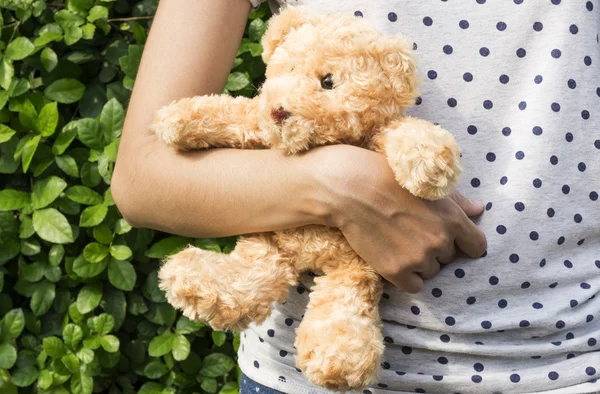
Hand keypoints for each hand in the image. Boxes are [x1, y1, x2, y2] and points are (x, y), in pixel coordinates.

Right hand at [309, 144, 486, 292]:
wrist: (352, 190)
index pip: (477, 246)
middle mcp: (440, 242)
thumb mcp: (428, 186)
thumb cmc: (390, 180)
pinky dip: (407, 276)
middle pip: (449, 258)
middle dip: (436, 248)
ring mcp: (418, 259)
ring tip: (399, 241)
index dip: (465, 243)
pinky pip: (414, 286)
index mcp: (453, 220)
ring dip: (420, 262)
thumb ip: (458, 202)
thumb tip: (479, 211)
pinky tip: (394, 257)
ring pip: (431, 271)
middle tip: (412, 231)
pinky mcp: (396, 272)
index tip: (451, 239)